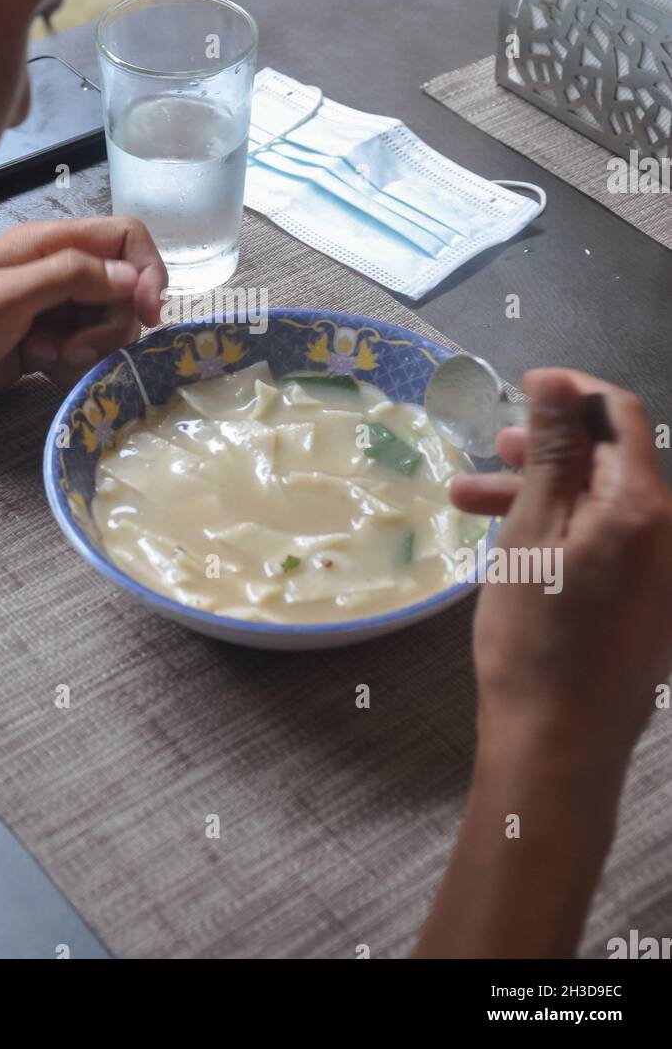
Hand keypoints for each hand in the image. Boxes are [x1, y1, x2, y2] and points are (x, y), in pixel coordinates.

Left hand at [0, 217, 166, 423]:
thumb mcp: (8, 297)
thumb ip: (72, 277)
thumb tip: (133, 276)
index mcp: (46, 245)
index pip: (125, 237)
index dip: (147, 270)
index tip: (147, 312)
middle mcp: (53, 272)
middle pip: (123, 288)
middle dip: (114, 322)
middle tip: (76, 348)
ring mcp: (49, 309)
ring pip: (107, 324)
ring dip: (92, 347)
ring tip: (50, 357)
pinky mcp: (43, 343)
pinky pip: (85, 352)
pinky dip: (74, 365)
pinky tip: (42, 369)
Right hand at [450, 367, 671, 766]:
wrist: (558, 745)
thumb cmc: (535, 636)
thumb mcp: (532, 530)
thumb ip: (552, 449)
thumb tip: (557, 379)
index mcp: (645, 507)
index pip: (623, 415)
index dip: (573, 393)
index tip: (522, 390)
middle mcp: (669, 534)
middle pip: (611, 462)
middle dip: (548, 450)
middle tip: (492, 452)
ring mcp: (664, 575)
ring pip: (603, 506)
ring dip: (545, 494)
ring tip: (471, 503)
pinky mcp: (652, 607)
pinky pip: (611, 545)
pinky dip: (565, 533)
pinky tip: (513, 547)